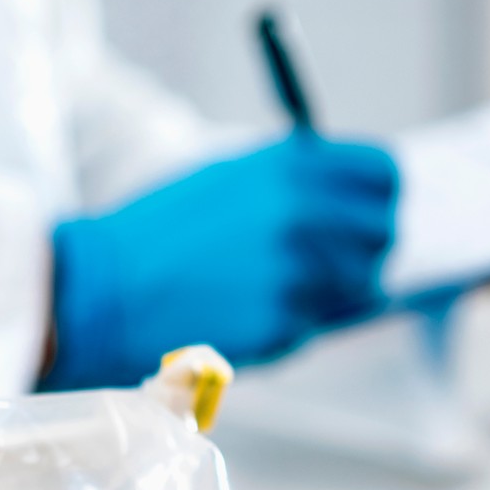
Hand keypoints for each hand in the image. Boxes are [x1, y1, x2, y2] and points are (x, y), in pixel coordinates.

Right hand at [43, 135, 396, 388]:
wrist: (105, 290)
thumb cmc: (163, 232)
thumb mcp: (230, 179)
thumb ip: (297, 182)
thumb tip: (356, 202)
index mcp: (290, 165)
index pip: (383, 173)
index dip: (381, 192)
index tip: (371, 206)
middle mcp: (302, 213)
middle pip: (382, 232)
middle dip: (364, 247)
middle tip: (328, 258)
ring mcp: (297, 272)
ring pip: (359, 287)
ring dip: (330, 290)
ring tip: (270, 285)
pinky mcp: (284, 323)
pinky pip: (315, 324)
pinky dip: (291, 322)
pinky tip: (243, 310)